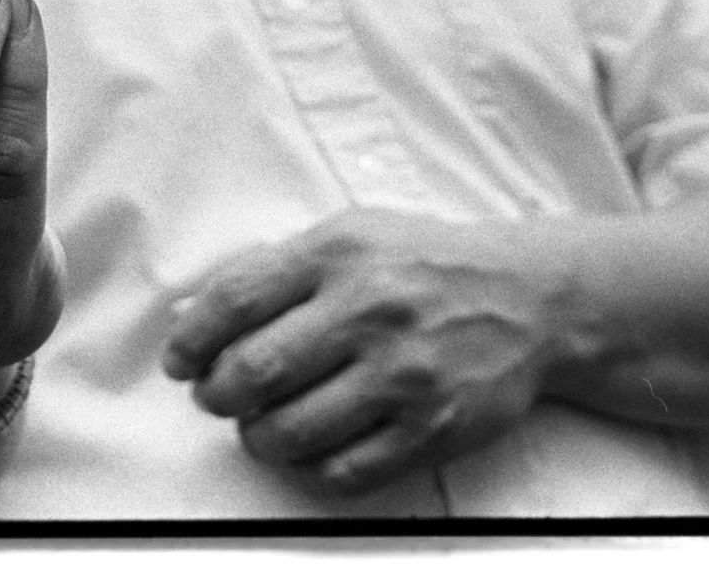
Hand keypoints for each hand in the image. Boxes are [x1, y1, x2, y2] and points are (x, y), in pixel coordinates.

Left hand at [163, 208, 578, 495]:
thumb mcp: (347, 237)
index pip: (234, 301)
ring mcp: (404, 374)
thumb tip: (191, 317)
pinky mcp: (433, 427)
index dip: (191, 340)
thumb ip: (271, 271)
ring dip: (256, 437)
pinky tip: (306, 449)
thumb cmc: (424, 264)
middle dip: (216, 394)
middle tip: (216, 395)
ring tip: (259, 425)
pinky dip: (308, 468)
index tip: (178, 360)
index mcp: (338, 254)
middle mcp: (370, 310)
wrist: (530, 299)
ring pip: (292, 431)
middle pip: (254, 372)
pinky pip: (344, 471)